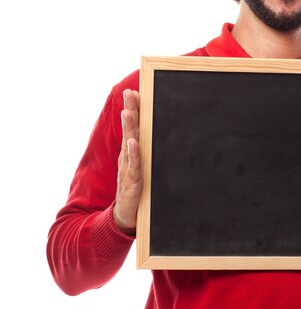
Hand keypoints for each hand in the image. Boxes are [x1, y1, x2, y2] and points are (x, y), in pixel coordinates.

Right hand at [113, 89, 141, 234]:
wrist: (126, 217)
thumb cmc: (138, 191)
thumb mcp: (145, 169)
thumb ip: (150, 154)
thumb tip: (166, 138)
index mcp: (132, 153)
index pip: (133, 127)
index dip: (134, 110)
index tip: (136, 91)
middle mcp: (128, 158)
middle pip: (129, 130)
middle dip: (129, 110)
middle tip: (129, 92)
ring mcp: (128, 169)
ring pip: (129, 145)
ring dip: (129, 128)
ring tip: (128, 111)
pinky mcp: (132, 182)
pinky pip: (133, 166)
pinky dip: (133, 154)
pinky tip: (133, 142)